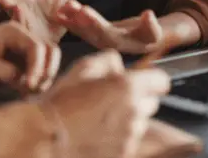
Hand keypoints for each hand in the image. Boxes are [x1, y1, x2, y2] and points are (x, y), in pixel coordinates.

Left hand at [0, 21, 60, 95]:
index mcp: (13, 31)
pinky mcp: (23, 64)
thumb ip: (10, 74)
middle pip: (50, 51)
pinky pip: (39, 73)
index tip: (29, 86)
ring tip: (29, 92)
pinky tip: (25, 93)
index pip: (38, 47)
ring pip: (48, 62)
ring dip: (44, 78)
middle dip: (47, 71)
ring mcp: (24, 51)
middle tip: (34, 89)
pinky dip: (37, 84)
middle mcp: (23, 38)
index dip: (38, 67)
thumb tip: (28, 82)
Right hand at [38, 50, 170, 157]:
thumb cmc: (61, 104)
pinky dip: (118, 139)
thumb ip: (109, 60)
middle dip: (137, 100)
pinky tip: (96, 135)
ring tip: (99, 120)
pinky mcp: (123, 156)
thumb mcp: (82, 69)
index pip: (161, 81)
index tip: (143, 81)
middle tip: (112, 100)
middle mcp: (133, 113)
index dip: (151, 80)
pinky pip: (128, 143)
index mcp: (127, 87)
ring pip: (139, 124)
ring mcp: (129, 138)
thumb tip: (120, 65)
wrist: (45, 139)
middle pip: (152, 104)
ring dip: (127, 121)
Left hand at [56, 0, 164, 53]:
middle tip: (69, 5)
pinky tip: (59, 11)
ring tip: (61, 5)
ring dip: (71, 17)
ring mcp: (97, 39)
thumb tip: (148, 14)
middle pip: (89, 31)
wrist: (144, 41)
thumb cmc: (151, 36)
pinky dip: (69, 19)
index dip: (94, 22)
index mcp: (118, 43)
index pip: (104, 32)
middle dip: (78, 18)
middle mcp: (104, 44)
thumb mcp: (155, 32)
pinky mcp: (93, 34)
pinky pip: (79, 27)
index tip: (85, 10)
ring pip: (81, 29)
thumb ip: (152, 25)